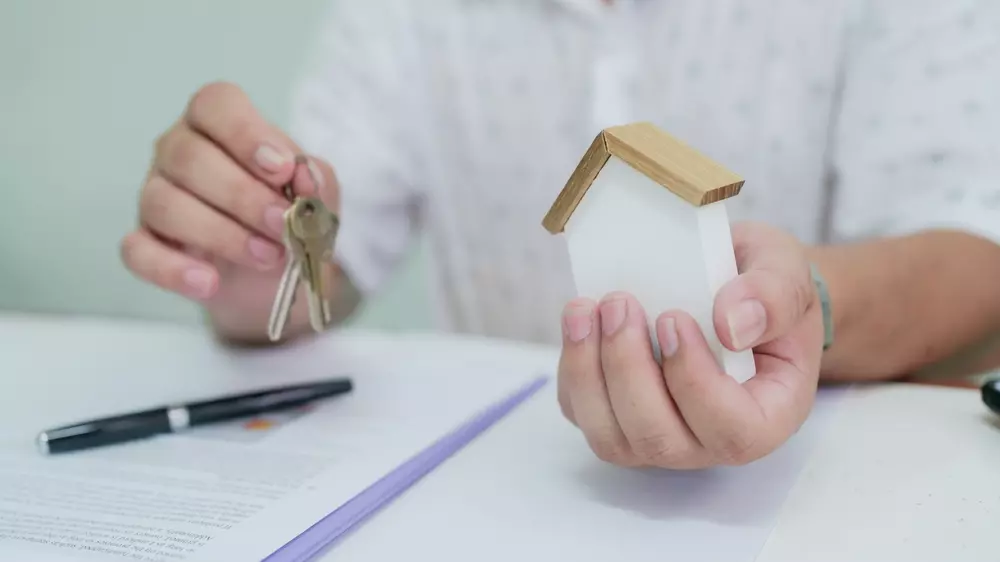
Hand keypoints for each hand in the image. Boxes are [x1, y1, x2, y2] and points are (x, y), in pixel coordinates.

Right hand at [120, 82, 339, 337]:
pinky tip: (209, 283)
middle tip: (282, 223)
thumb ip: (315, 180)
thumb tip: (304, 175)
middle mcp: (178, 151)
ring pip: (165, 204)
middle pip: (189, 157)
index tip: (282, 169)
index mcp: (219, 125)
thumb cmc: (293, 216)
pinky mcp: (145, 244)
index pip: (215, 104)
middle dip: (242, 194)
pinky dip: (173, 269)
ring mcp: (155, 196)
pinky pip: (139, 252)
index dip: (246, 133)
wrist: (283, 274)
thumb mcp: (318, 197)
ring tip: (267, 256)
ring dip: (220, 233)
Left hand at [557, 222, 823, 468]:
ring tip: (585, 308)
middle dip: (629, 369)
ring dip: (588, 371)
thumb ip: (774, 296)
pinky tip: (579, 321)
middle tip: (621, 302)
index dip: (694, 382)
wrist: (728, 289)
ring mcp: (659, 437)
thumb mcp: (787, 273)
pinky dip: (572, 369)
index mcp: (767, 416)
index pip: (733, 431)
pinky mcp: (615, 420)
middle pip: (660, 438)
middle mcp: (710, 441)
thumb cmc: (762, 290)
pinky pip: (581, 414)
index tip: (672, 319)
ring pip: (611, 437)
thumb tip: (731, 326)